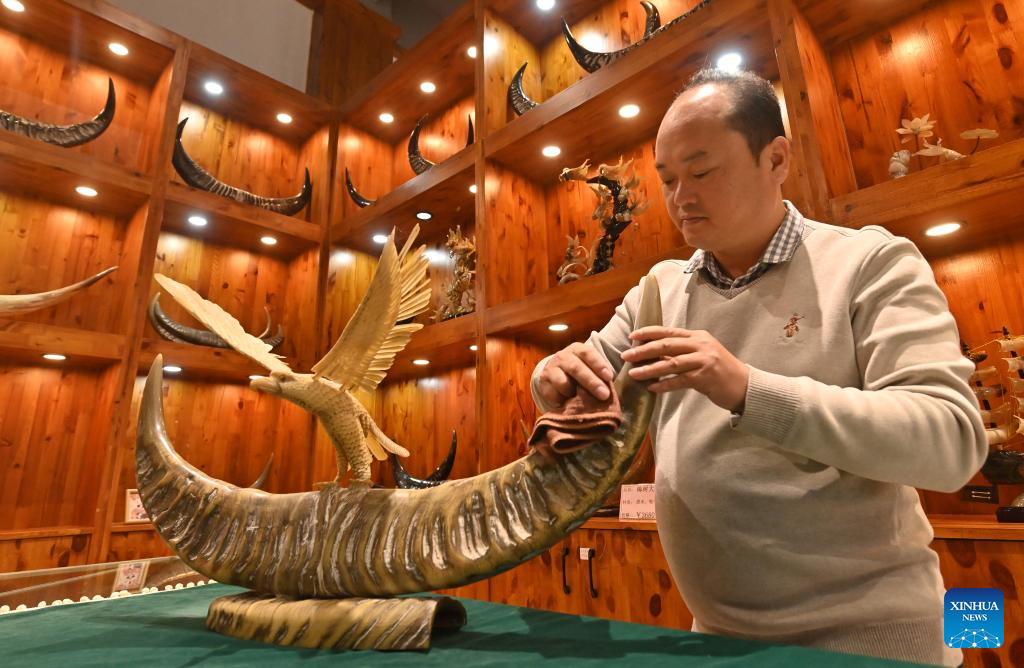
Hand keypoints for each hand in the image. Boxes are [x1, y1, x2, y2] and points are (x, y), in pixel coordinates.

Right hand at [537, 342, 614, 404]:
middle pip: (576, 368)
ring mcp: (551, 368)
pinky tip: (568, 402)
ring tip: (581, 400)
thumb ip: (600, 374)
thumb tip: (610, 388)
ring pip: (563, 382)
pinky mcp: (543, 382)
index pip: (588, 353)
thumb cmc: (580, 371)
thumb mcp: (590, 367)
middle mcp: (563, 356)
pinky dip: (563, 400)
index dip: (599, 365)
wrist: (555, 374)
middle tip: (604, 395)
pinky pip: (554, 394)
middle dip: (591, 382)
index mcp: (577, 349)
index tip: (609, 377)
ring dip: (574, 393)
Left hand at [621, 327, 748, 411]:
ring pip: (671, 362)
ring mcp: (704, 360)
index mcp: (698, 336)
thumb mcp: (701, 355)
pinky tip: (652, 388)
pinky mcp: (706, 377)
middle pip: (667, 344)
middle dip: (644, 350)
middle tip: (627, 355)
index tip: (632, 336)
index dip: (648, 332)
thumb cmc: (719, 371)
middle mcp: (701, 345)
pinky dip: (664, 384)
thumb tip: (652, 353)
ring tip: (633, 373)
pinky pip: (679, 380)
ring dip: (650, 368)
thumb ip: (680, 352)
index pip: (669, 331)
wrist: (745, 385)